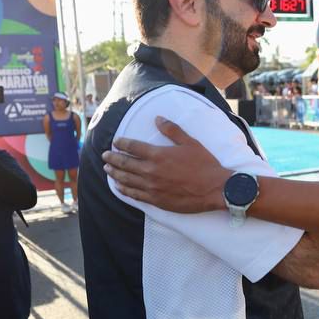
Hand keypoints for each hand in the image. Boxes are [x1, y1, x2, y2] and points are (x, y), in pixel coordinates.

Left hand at [102, 117, 227, 212]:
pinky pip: (134, 194)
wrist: (214, 189)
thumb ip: (172, 130)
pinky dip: (124, 189)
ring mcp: (152, 187)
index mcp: (158, 155)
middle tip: (104, 155)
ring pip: (126, 179)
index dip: (122, 143)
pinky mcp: (156, 199)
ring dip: (114, 173)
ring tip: (107, 169)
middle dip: (112, 158)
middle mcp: (151, 171)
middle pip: (125, 163)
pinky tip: (119, 187)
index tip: (115, 141)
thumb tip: (157, 119)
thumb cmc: (204, 164)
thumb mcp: (190, 142)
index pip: (133, 147)